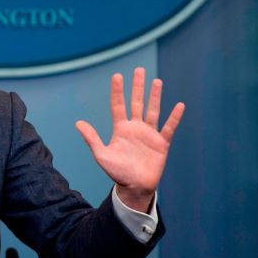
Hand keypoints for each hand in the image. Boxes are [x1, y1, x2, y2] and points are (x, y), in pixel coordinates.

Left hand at [75, 68, 184, 212]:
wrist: (134, 188)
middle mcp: (135, 128)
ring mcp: (149, 134)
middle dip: (137, 87)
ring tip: (156, 81)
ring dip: (154, 96)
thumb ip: (92, 138)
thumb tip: (78, 123)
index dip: (117, 91)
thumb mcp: (101, 155)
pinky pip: (169, 128)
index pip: (118, 105)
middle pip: (136, 103)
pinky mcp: (161, 143)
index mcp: (121, 129)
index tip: (117, 76)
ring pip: (152, 111)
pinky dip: (174, 117)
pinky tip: (179, 105)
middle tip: (139, 70)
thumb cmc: (116, 172)